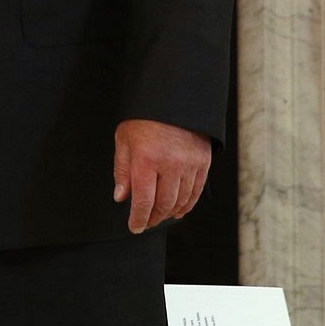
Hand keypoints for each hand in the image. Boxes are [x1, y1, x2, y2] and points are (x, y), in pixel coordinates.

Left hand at [112, 118, 211, 233]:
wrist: (172, 98)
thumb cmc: (143, 118)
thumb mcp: (124, 139)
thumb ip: (122, 170)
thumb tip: (121, 197)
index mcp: (146, 159)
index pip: (143, 201)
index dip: (138, 218)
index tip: (134, 227)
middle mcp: (170, 164)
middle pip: (163, 204)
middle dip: (153, 218)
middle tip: (146, 222)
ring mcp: (189, 164)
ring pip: (180, 201)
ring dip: (169, 213)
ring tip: (159, 216)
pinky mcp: (203, 162)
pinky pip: (195, 192)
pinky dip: (187, 204)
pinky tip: (178, 210)